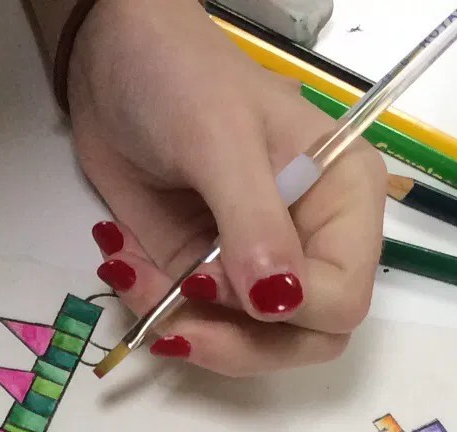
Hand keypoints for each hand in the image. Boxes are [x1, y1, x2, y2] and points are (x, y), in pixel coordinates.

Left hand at [66, 0, 386, 374]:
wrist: (113, 61)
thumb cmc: (184, 78)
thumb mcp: (221, 140)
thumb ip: (254, 222)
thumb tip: (280, 301)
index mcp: (343, 200)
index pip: (344, 298)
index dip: (286, 311)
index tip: (213, 280)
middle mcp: (311, 241)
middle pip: (305, 340)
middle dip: (235, 343)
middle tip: (173, 319)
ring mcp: (257, 264)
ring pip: (246, 345)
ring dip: (182, 327)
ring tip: (132, 271)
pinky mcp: (206, 276)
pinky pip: (193, 325)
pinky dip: (153, 311)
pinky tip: (125, 262)